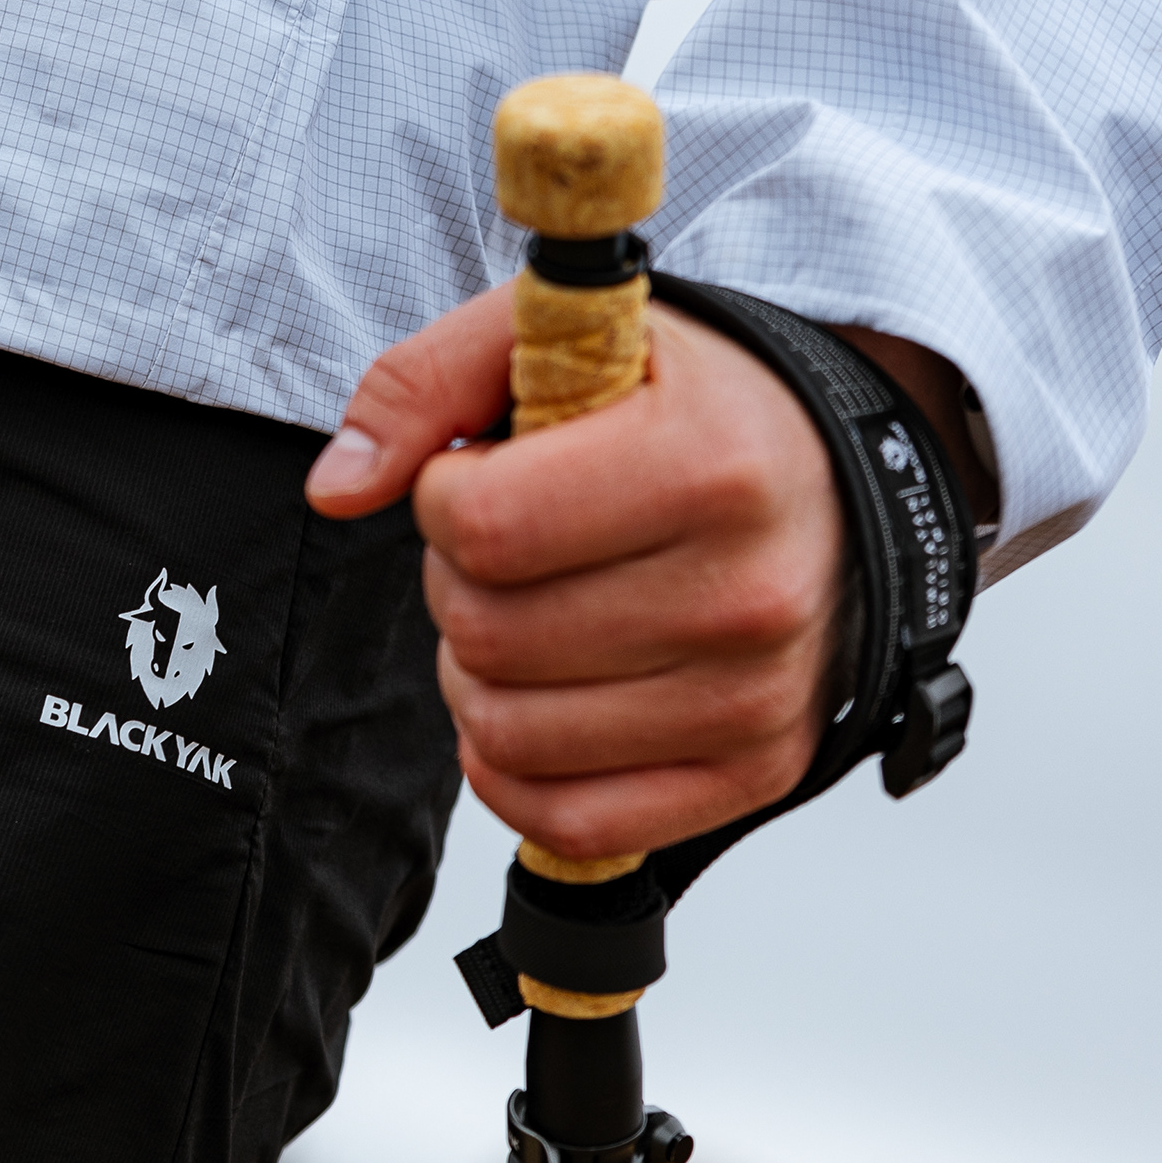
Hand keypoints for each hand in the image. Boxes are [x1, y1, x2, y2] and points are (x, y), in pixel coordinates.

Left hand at [302, 289, 845, 862]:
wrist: (825, 477)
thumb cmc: (680, 405)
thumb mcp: (551, 338)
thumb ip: (424, 384)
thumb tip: (336, 489)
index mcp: (708, 460)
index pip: (484, 525)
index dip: (441, 498)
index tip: (477, 475)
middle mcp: (748, 590)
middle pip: (487, 633)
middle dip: (457, 583)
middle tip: (508, 545)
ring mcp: (757, 696)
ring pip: (509, 732)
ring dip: (479, 675)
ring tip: (529, 610)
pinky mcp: (755, 773)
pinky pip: (571, 823)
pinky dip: (514, 772)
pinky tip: (534, 699)